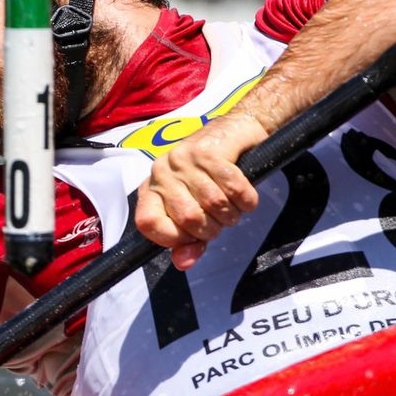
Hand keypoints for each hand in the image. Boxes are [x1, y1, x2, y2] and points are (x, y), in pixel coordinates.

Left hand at [134, 111, 268, 269]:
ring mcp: (184, 159)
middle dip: (214, 228)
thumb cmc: (212, 178)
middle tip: (221, 218)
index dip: (174, 238)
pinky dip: (246, 199)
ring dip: (233, 213)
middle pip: (189, 219)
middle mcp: (162, 172)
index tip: (192, 237)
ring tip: (233, 206)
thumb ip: (188, 242)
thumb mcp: (196, 211)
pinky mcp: (209, 151)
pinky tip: (245, 196)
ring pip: (214, 204)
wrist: (235, 132)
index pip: (148, 223)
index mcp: (151, 189)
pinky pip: (234, 189)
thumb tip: (183, 263)